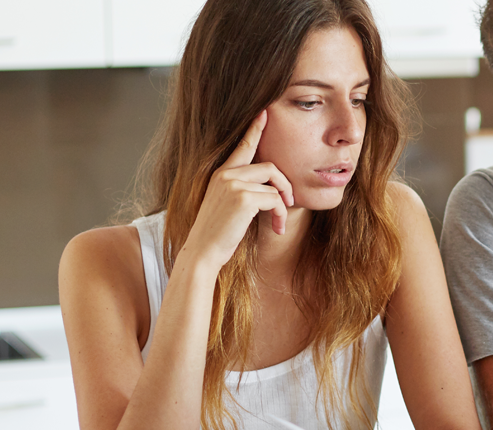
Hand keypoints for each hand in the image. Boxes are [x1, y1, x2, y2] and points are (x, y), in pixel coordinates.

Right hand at [183, 110, 294, 267]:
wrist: (202, 252)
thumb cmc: (216, 235)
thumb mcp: (227, 206)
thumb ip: (242, 191)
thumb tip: (271, 190)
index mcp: (221, 174)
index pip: (242, 146)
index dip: (254, 129)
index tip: (264, 113)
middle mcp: (226, 174)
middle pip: (269, 167)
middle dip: (285, 185)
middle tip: (290, 203)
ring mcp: (233, 184)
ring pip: (274, 187)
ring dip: (282, 207)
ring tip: (279, 224)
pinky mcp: (243, 198)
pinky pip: (275, 200)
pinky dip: (280, 215)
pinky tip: (277, 229)